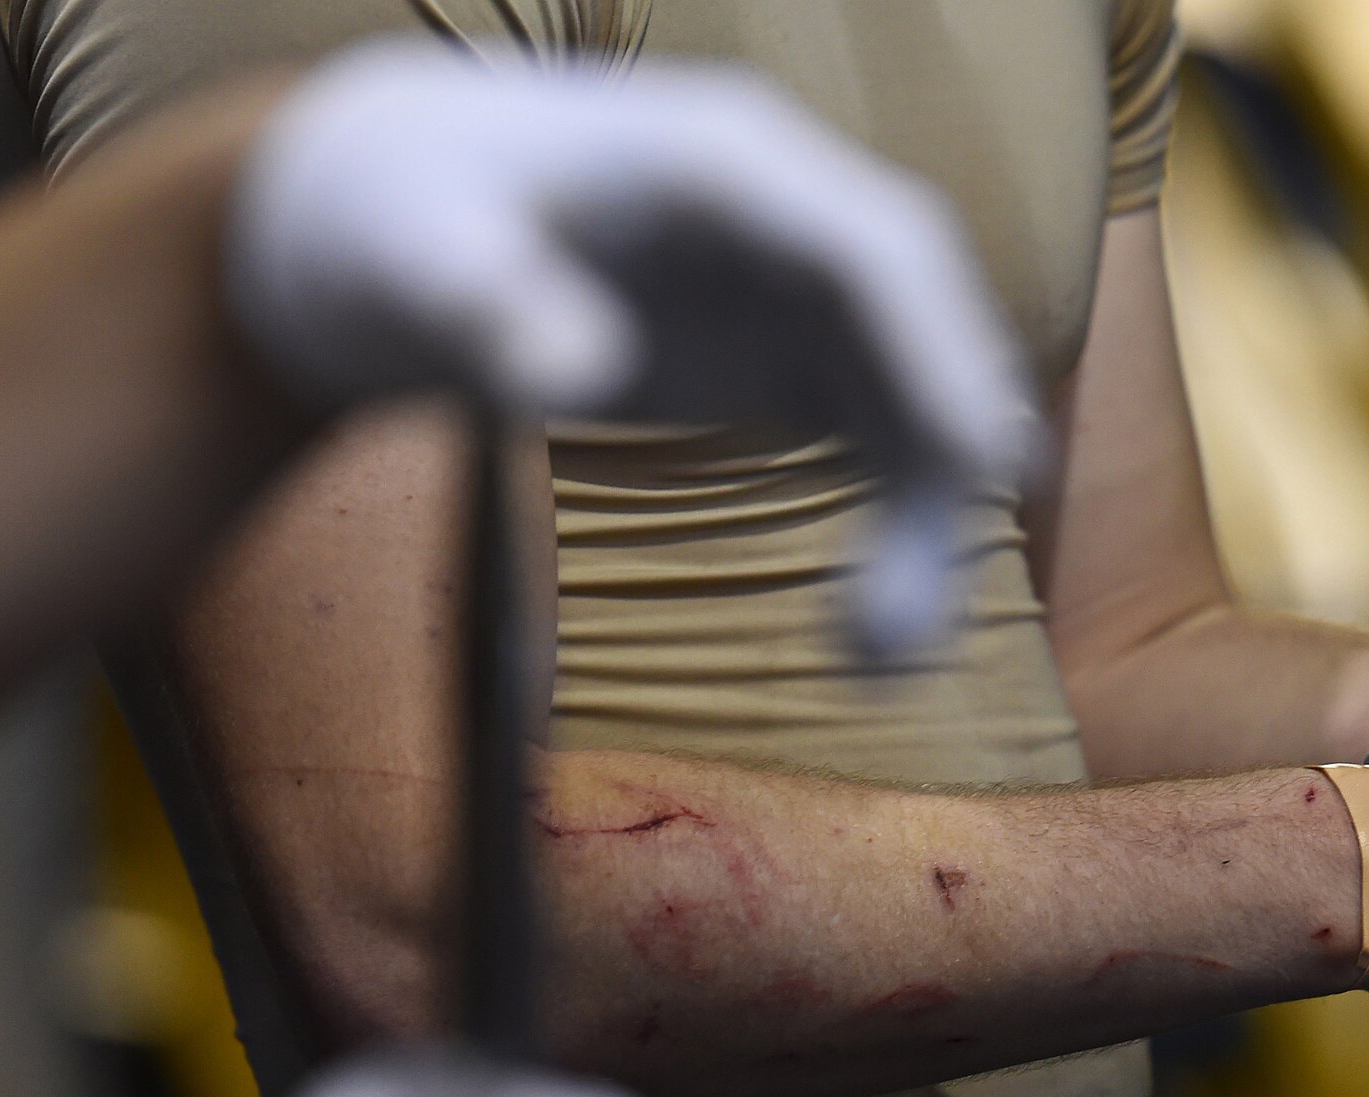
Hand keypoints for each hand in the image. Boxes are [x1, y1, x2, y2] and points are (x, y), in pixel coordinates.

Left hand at [226, 40, 1039, 656]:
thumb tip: (575, 378)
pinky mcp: (787, 355)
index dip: (937, 349)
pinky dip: (893, 525)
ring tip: (881, 663)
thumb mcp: (404, 256)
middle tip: (910, 626)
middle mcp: (788, 213)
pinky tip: (871, 625)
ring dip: (925, 521)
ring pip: (914, 394)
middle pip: (918, 326)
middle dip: (944, 463)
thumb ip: (480, 304)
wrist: (388, 218)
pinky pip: (879, 436)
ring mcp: (797, 286)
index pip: (870, 246)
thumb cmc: (393, 219)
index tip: (980, 461)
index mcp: (722, 160)